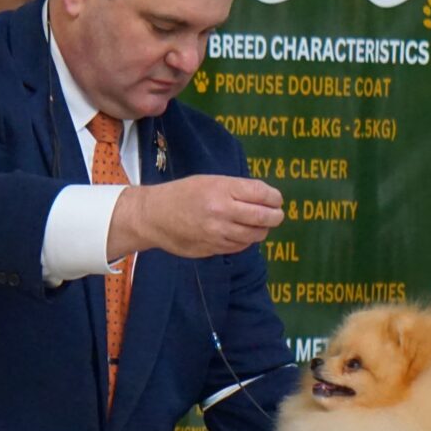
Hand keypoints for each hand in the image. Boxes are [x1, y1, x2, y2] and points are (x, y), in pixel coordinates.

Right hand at [107, 175, 283, 260]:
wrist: (153, 216)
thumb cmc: (182, 194)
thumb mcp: (209, 181)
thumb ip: (235, 189)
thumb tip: (265, 198)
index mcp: (222, 190)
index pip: (261, 193)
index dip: (274, 198)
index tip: (277, 200)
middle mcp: (222, 212)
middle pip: (263, 217)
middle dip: (275, 216)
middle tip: (277, 215)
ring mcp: (218, 233)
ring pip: (253, 235)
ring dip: (261, 230)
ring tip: (260, 226)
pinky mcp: (213, 248)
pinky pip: (239, 247)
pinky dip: (245, 241)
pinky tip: (242, 234)